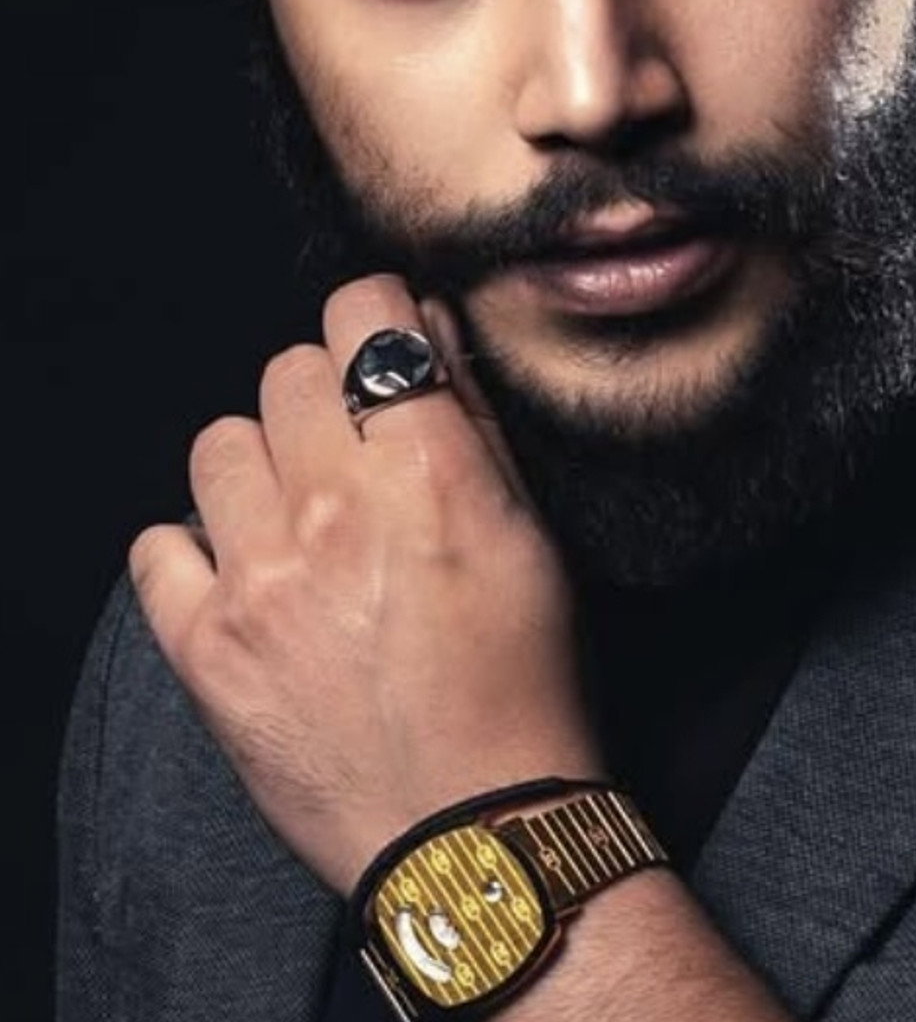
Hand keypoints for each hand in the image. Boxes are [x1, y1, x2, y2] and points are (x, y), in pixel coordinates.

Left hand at [129, 274, 602, 895]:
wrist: (475, 827)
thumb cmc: (525, 679)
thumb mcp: (532, 532)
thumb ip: (474, 416)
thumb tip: (429, 324)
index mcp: (427, 468)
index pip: (362, 314)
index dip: (375, 322)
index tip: (382, 353)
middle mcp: (334, 507)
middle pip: (286, 370)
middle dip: (322, 397)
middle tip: (350, 453)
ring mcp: (261, 577)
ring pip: (218, 443)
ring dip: (259, 464)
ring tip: (296, 514)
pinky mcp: (205, 647)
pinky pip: (157, 544)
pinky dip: (194, 550)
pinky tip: (244, 573)